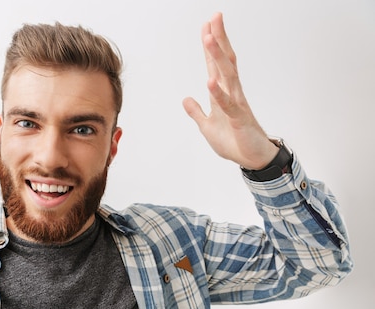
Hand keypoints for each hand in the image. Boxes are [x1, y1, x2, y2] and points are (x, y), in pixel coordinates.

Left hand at [182, 12, 277, 169]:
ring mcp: (237, 105)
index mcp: (223, 94)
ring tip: (209, 40)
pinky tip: (210, 82)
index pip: (215, 65)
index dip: (210, 46)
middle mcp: (232, 94)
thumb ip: (197, 112)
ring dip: (217, 58)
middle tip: (214, 18)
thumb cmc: (235, 141)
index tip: (207, 25)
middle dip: (218, 40)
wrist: (253, 159)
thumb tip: (186, 99)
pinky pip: (228, 105)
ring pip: (227, 77)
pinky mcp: (239, 120)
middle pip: (224, 62)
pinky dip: (218, 94)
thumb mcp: (207, 126)